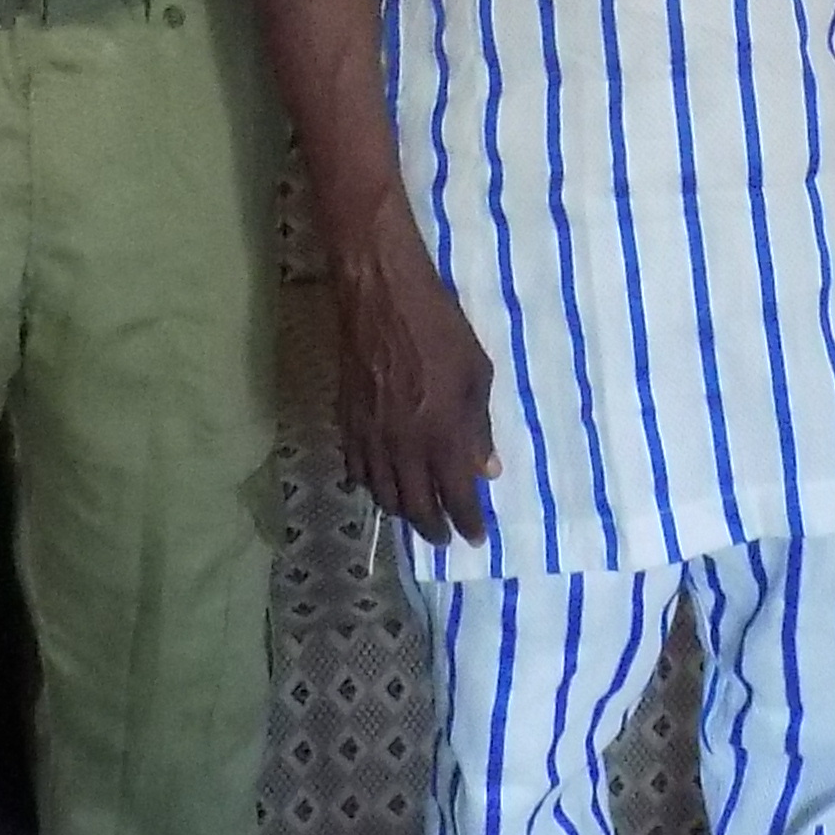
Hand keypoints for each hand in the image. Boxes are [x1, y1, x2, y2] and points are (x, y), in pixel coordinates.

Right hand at [326, 181, 499, 544]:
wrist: (380, 297)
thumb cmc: (440, 328)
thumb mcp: (477, 374)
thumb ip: (479, 428)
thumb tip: (487, 470)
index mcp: (443, 437)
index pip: (456, 498)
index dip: (467, 523)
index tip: (476, 537)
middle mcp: (404, 448)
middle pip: (417, 507)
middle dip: (433, 528)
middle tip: (445, 537)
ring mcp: (371, 438)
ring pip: (384, 494)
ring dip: (402, 511)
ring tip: (416, 515)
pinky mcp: (347, 422)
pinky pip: (356, 469)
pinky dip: (370, 485)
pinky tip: (378, 486)